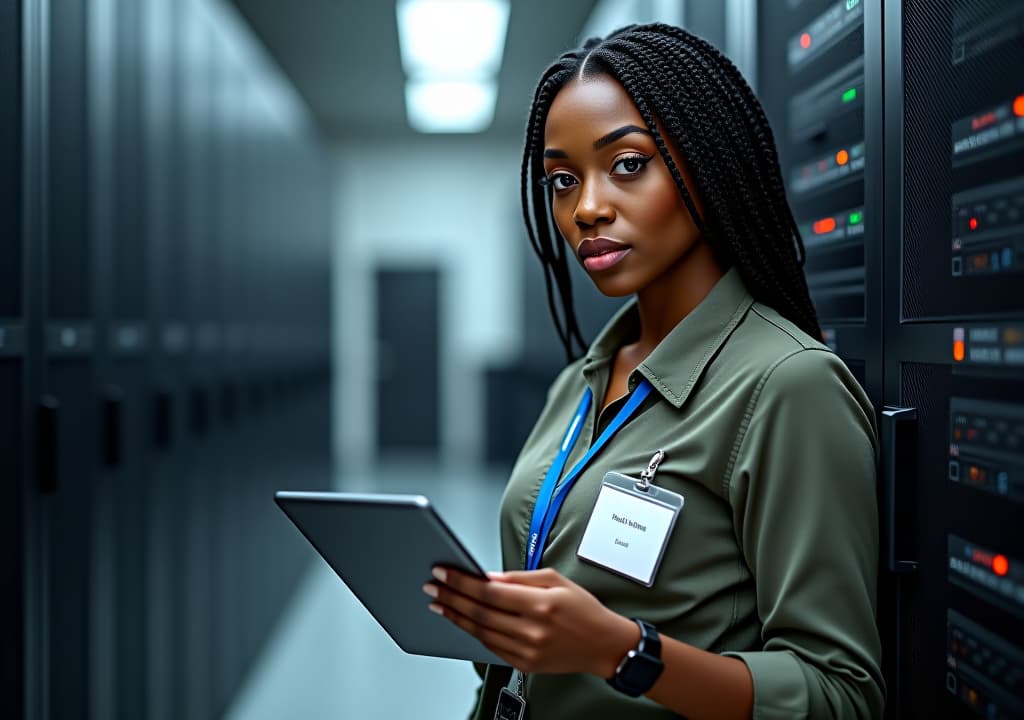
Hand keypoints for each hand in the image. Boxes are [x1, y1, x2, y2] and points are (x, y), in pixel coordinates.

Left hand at [424, 566, 638, 675]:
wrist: (604, 645)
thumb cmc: (583, 609)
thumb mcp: (556, 580)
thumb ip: (518, 577)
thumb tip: (487, 577)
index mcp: (541, 604)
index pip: (490, 591)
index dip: (462, 582)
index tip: (443, 573)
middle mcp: (533, 630)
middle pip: (480, 612)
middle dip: (451, 598)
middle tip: (432, 587)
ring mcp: (528, 650)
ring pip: (481, 631)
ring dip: (456, 617)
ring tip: (440, 604)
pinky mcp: (525, 664)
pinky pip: (491, 647)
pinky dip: (473, 632)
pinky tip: (462, 621)